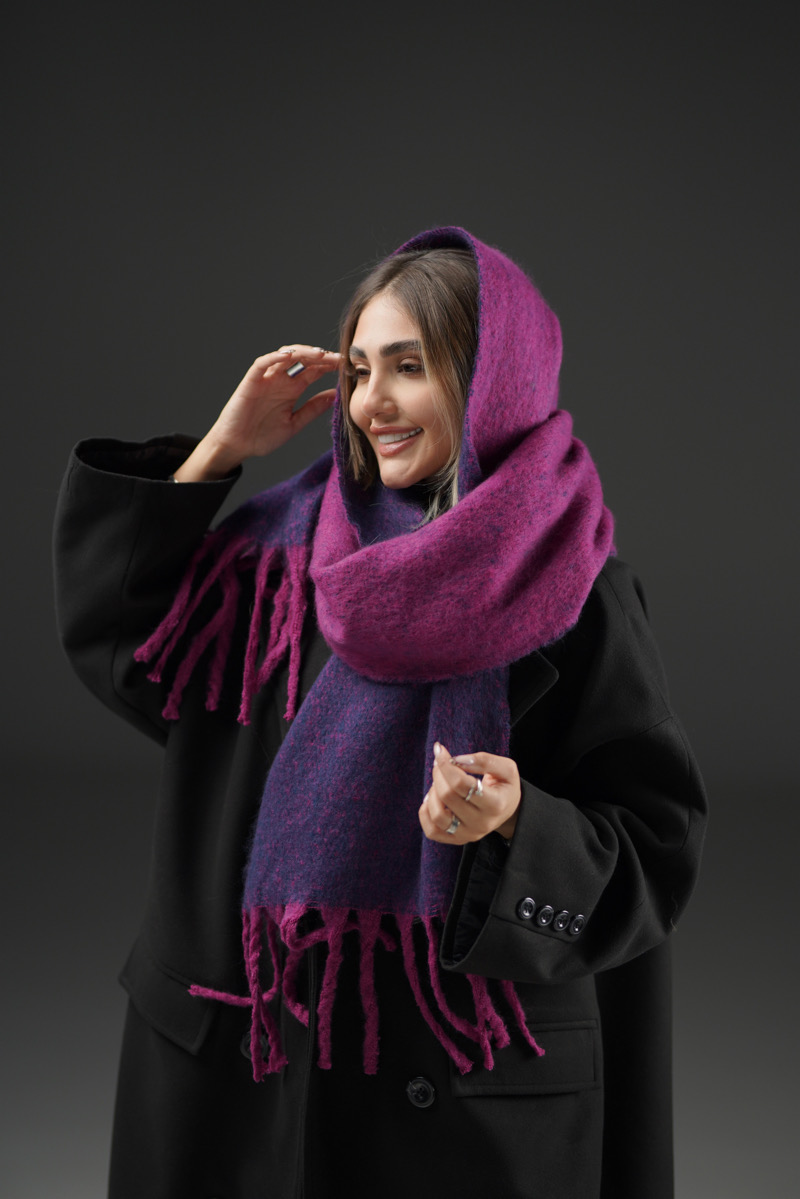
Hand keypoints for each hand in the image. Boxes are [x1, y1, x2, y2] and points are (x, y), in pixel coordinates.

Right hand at [174, 345, 339, 480]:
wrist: (236, 446)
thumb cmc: (261, 436)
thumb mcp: (294, 423)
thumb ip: (313, 409)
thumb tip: (336, 396)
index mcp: (292, 389)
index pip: (314, 371)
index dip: (330, 366)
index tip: (348, 367)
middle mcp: (280, 380)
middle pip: (303, 360)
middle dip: (321, 357)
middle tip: (339, 358)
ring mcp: (266, 378)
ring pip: (285, 356)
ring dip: (303, 352)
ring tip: (320, 354)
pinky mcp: (250, 381)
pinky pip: (262, 363)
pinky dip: (274, 357)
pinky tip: (289, 356)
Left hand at [418, 742, 521, 845]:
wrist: (508, 810)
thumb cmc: (504, 786)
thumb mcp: (506, 768)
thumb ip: (484, 760)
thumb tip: (457, 760)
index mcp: (495, 804)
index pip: (461, 783)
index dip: (446, 764)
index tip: (440, 751)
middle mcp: (482, 823)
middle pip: (447, 796)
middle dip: (438, 774)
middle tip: (440, 764)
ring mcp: (469, 834)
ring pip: (437, 815)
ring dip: (431, 793)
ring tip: (439, 783)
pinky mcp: (457, 840)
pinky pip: (432, 831)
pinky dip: (425, 812)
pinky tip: (432, 799)